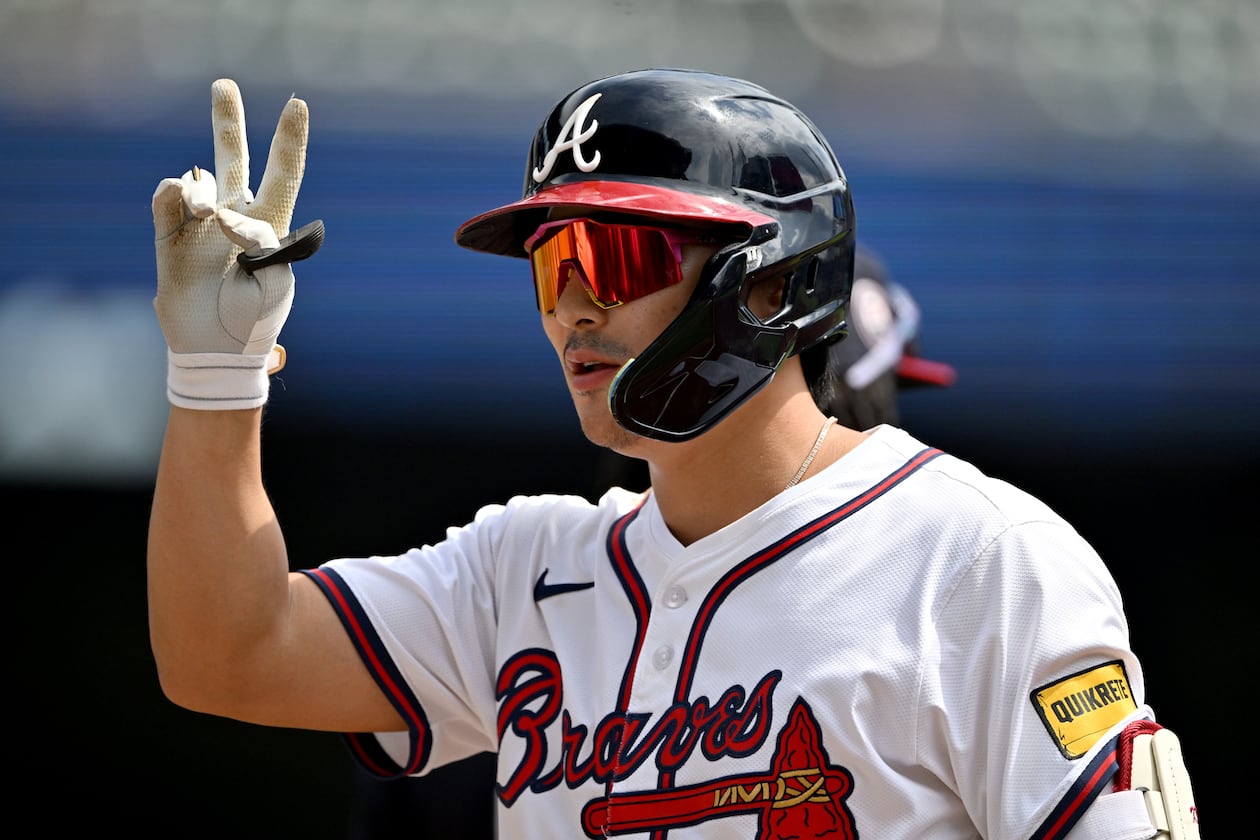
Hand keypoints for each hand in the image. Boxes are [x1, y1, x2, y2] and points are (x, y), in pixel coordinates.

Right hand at [152, 78, 309, 409]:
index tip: (297, 104)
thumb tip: (223, 213)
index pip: (283, 174)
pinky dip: (178, 197)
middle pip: (233, 158)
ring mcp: (199, 224)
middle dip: (227, 121)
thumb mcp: (275, 278)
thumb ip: (260, 238)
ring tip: (210, 219)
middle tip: (223, 84)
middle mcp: (233, 216)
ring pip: (198, 179)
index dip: (289, 140)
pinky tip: (189, 208)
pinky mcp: (169, 236)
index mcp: (269, 225)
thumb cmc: (255, 319)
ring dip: (205, 191)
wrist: (216, 352)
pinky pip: (168, 199)